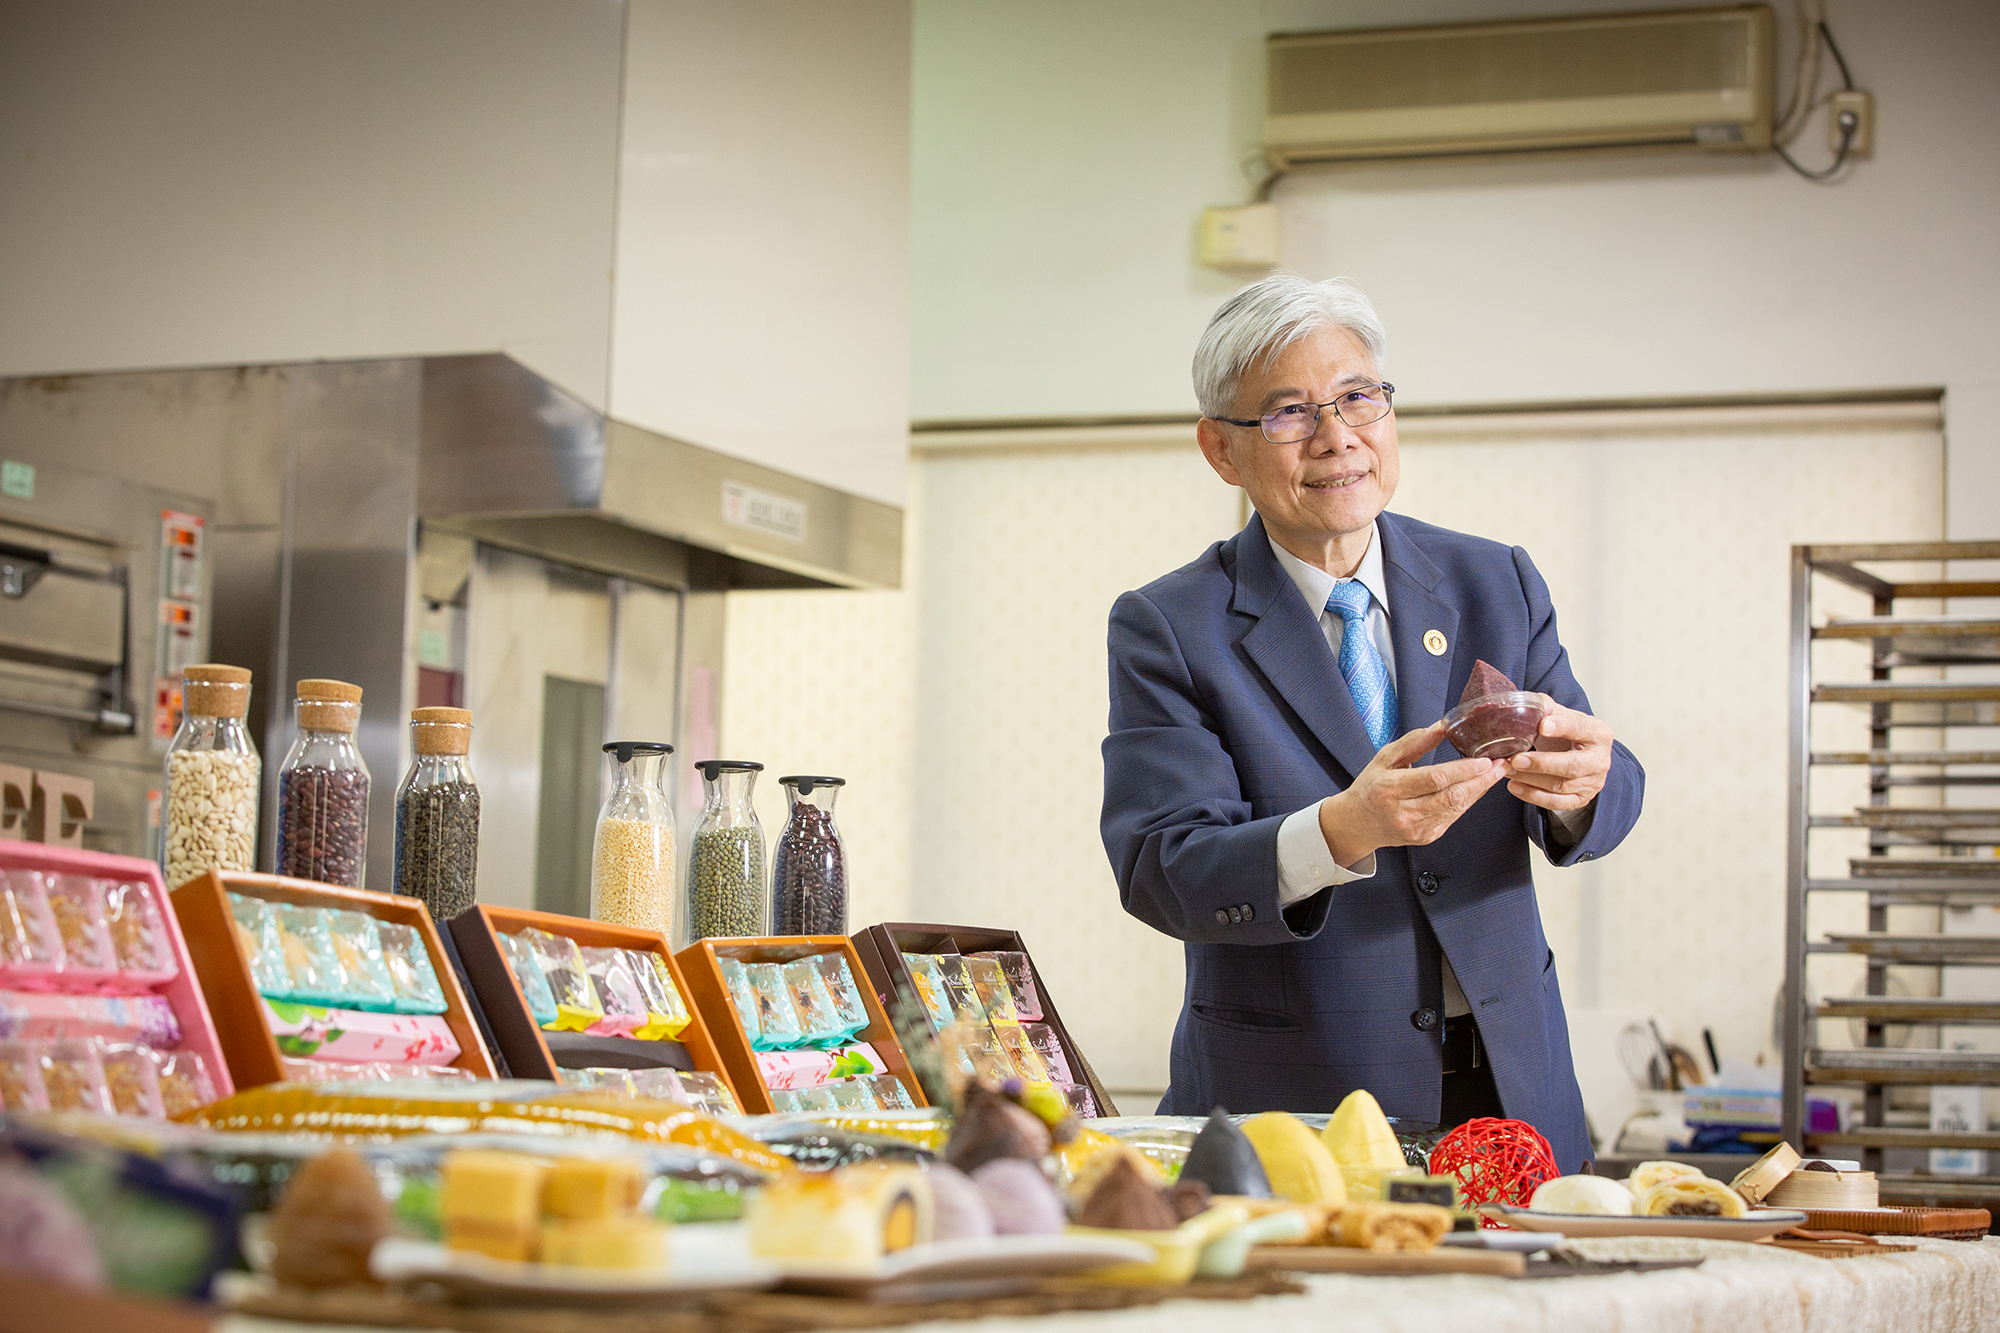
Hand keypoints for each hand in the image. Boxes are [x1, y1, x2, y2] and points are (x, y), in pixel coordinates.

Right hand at [1318, 723, 1507, 867]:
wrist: (1357, 824)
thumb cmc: (1371, 786)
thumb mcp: (1384, 758)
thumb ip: (1414, 742)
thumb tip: (1441, 726)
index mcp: (1391, 789)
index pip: (1433, 779)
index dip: (1462, 770)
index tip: (1484, 760)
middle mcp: (1404, 812)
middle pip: (1451, 797)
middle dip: (1481, 781)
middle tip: (1501, 765)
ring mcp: (1416, 829)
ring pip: (1457, 809)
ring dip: (1479, 791)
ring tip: (1496, 773)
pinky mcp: (1426, 837)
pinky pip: (1453, 817)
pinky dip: (1468, 801)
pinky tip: (1477, 787)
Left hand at [1505, 697, 1612, 811]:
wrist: (1582, 754)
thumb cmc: (1569, 732)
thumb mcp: (1562, 715)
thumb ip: (1546, 707)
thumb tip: (1527, 703)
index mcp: (1599, 733)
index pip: (1581, 729)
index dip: (1562, 727)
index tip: (1541, 726)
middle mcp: (1600, 760)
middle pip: (1572, 765)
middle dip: (1541, 763)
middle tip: (1515, 759)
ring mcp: (1593, 782)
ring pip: (1561, 786)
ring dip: (1530, 779)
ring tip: (1507, 770)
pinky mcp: (1582, 798)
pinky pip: (1557, 803)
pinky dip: (1533, 796)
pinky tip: (1514, 786)